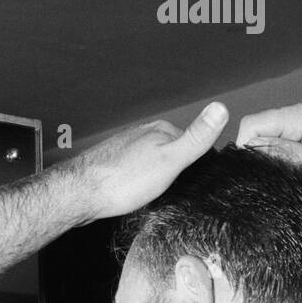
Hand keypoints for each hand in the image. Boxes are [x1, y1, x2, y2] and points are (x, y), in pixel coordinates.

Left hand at [68, 102, 228, 220]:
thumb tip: (221, 108)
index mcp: (161, 130)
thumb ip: (197, 138)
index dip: (196, 164)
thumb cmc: (122, 181)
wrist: (80, 194)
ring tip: (152, 193)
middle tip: (171, 191)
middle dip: (175, 171)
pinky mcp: (113, 164)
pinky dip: (139, 183)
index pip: (192, 142)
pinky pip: (135, 173)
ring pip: (152, 163)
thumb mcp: (170, 160)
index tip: (193, 180)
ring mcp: (126, 148)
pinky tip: (135, 194)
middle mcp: (143, 134)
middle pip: (171, 152)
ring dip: (156, 178)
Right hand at [236, 102, 301, 202]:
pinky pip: (283, 145)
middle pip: (259, 129)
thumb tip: (251, 148)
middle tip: (271, 178)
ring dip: (270, 159)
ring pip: (269, 139)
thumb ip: (284, 154)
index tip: (253, 173)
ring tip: (285, 177)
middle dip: (257, 154)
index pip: (254, 123)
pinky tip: (293, 174)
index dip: (245, 148)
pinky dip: (281, 160)